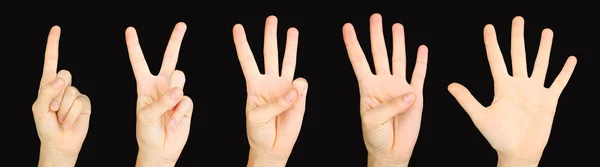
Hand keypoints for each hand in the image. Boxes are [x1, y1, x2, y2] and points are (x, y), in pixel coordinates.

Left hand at [32, 26, 91, 166]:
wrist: (60, 142)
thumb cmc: (46, 126)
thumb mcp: (39, 108)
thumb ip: (47, 91)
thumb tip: (61, 79)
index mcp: (48, 84)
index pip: (51, 61)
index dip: (53, 45)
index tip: (56, 29)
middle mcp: (63, 86)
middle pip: (65, 75)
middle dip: (57, 93)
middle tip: (53, 109)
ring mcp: (75, 94)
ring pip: (72, 92)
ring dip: (64, 109)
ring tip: (60, 118)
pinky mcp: (85, 104)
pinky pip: (81, 102)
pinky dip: (73, 114)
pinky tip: (69, 121)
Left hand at [125, 23, 193, 166]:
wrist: (160, 149)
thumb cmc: (146, 132)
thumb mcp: (145, 116)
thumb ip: (160, 102)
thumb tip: (178, 91)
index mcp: (145, 85)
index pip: (139, 62)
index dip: (134, 46)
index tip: (130, 30)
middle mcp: (161, 86)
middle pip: (170, 58)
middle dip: (176, 40)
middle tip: (182, 25)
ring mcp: (175, 94)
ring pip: (180, 78)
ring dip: (174, 92)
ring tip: (168, 109)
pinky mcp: (186, 104)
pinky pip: (186, 100)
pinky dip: (179, 112)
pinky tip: (174, 122)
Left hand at [233, 16, 308, 166]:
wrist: (272, 146)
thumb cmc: (258, 132)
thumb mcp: (257, 117)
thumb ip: (275, 103)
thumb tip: (296, 87)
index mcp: (254, 85)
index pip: (247, 60)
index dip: (242, 44)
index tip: (237, 28)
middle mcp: (270, 82)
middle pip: (269, 54)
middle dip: (270, 36)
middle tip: (272, 19)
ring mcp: (285, 88)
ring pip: (287, 61)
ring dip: (290, 45)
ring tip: (292, 30)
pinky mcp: (299, 97)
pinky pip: (301, 86)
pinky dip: (300, 87)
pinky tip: (297, 93)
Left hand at [343, 13, 427, 165]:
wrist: (391, 150)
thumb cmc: (375, 136)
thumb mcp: (372, 120)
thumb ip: (389, 106)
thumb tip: (409, 94)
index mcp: (367, 87)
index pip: (359, 60)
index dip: (353, 44)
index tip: (347, 27)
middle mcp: (383, 83)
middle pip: (379, 53)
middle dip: (377, 35)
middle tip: (375, 17)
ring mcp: (399, 88)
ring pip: (398, 59)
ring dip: (398, 43)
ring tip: (397, 26)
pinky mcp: (415, 96)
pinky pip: (419, 75)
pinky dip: (421, 62)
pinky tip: (421, 49)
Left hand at [447, 16, 576, 166]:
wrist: (517, 152)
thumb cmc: (498, 136)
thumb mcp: (480, 117)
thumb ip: (467, 100)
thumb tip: (450, 85)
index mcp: (502, 87)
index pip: (496, 59)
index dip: (492, 43)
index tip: (489, 27)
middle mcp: (518, 85)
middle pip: (519, 55)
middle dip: (518, 37)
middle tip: (518, 19)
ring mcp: (534, 91)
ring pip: (540, 64)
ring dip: (543, 48)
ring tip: (546, 31)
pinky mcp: (548, 101)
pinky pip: (558, 83)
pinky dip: (565, 71)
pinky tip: (570, 59)